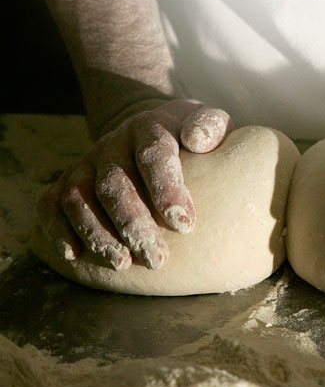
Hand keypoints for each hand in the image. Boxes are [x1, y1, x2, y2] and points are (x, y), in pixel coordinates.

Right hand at [37, 99, 231, 269]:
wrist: (151, 128)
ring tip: (122, 263)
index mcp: (149, 128)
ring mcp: (87, 162)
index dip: (167, 190)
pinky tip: (74, 255)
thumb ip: (210, 126)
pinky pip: (51, 203)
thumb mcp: (209, 123)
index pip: (154, 155)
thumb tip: (197, 140)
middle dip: (133, 224)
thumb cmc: (190, 136)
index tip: (185, 225)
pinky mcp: (69, 181)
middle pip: (115, 184)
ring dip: (97, 233)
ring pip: (79, 196)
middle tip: (156, 259)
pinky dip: (57, 229)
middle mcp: (113, 144)